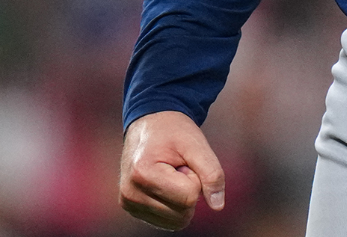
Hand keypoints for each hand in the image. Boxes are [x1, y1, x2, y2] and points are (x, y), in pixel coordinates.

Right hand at [119, 110, 225, 229]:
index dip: (195, 178)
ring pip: (177, 222)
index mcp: (143, 173)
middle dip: (189, 190)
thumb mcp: (196, 144)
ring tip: (170, 174)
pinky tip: (164, 184)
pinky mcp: (131, 208)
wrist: (149, 123)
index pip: (189, 197)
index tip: (182, 161)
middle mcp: (131, 193)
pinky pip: (168, 222)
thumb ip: (212, 173)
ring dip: (182, 199)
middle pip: (183, 214)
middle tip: (177, 167)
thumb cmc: (174, 132)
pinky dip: (174, 206)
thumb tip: (218, 206)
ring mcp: (129, 203)